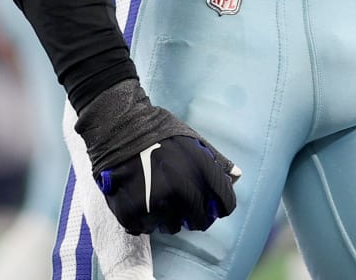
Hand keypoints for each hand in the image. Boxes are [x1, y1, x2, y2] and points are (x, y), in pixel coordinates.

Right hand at [97, 137, 239, 234]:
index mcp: (201, 169)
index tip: (210, 205)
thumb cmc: (159, 132)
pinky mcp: (132, 212)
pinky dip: (143, 219)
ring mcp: (156, 201)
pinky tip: (139, 200)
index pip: (225, 204)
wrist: (119, 126)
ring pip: (172, 228)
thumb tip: (237, 177)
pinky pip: (145, 228)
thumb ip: (217, 161)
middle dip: (194, 216)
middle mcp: (182, 188)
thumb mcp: (194, 140)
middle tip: (181, 204)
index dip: (219, 206)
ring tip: (157, 198)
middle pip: (200, 221)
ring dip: (168, 218)